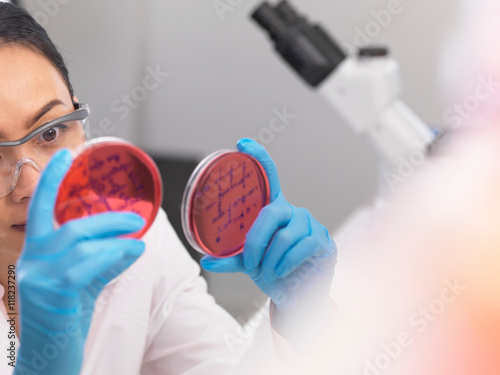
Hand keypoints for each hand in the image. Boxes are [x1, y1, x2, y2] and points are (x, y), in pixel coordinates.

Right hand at [14, 149, 145, 374]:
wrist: (49, 361)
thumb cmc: (65, 319)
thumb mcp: (82, 284)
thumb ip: (102, 261)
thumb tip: (131, 243)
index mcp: (35, 254)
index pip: (39, 210)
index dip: (51, 181)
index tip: (65, 156)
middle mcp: (31, 262)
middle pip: (70, 226)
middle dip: (107, 218)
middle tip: (136, 219)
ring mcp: (37, 278)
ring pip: (79, 242)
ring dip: (116, 236)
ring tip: (138, 238)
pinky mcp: (51, 293)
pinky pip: (87, 264)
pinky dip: (114, 254)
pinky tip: (132, 253)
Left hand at [201, 139, 336, 336]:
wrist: (297, 294)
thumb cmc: (274, 269)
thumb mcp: (249, 262)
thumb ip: (230, 259)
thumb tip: (206, 260)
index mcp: (274, 209)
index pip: (269, 177)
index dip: (259, 158)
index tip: (242, 144)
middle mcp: (292, 211)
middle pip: (271, 212)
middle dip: (256, 240)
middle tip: (250, 261)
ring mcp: (310, 223)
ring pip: (285, 236)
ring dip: (270, 260)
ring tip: (268, 272)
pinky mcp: (324, 240)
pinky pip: (302, 248)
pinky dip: (285, 264)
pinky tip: (282, 273)